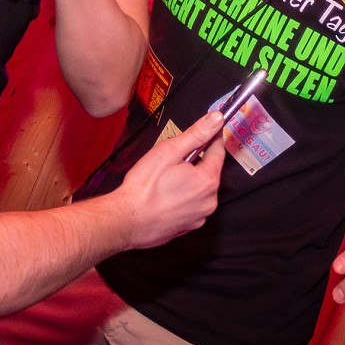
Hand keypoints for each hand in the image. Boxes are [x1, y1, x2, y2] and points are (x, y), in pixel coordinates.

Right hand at [111, 110, 223, 248]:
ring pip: (200, 189)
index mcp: (207, 180)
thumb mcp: (169, 151)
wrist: (126, 221)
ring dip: (189, 180)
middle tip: (174, 158)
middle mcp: (209, 201)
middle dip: (196, 161)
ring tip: (166, 179)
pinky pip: (192, 205)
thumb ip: (196, 134)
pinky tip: (166, 195)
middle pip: (209, 171)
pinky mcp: (189, 226)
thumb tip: (216, 119)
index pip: (218, 151)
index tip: (209, 129)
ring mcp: (199, 216)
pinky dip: (183, 197)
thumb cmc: (144, 188)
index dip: (212, 137)